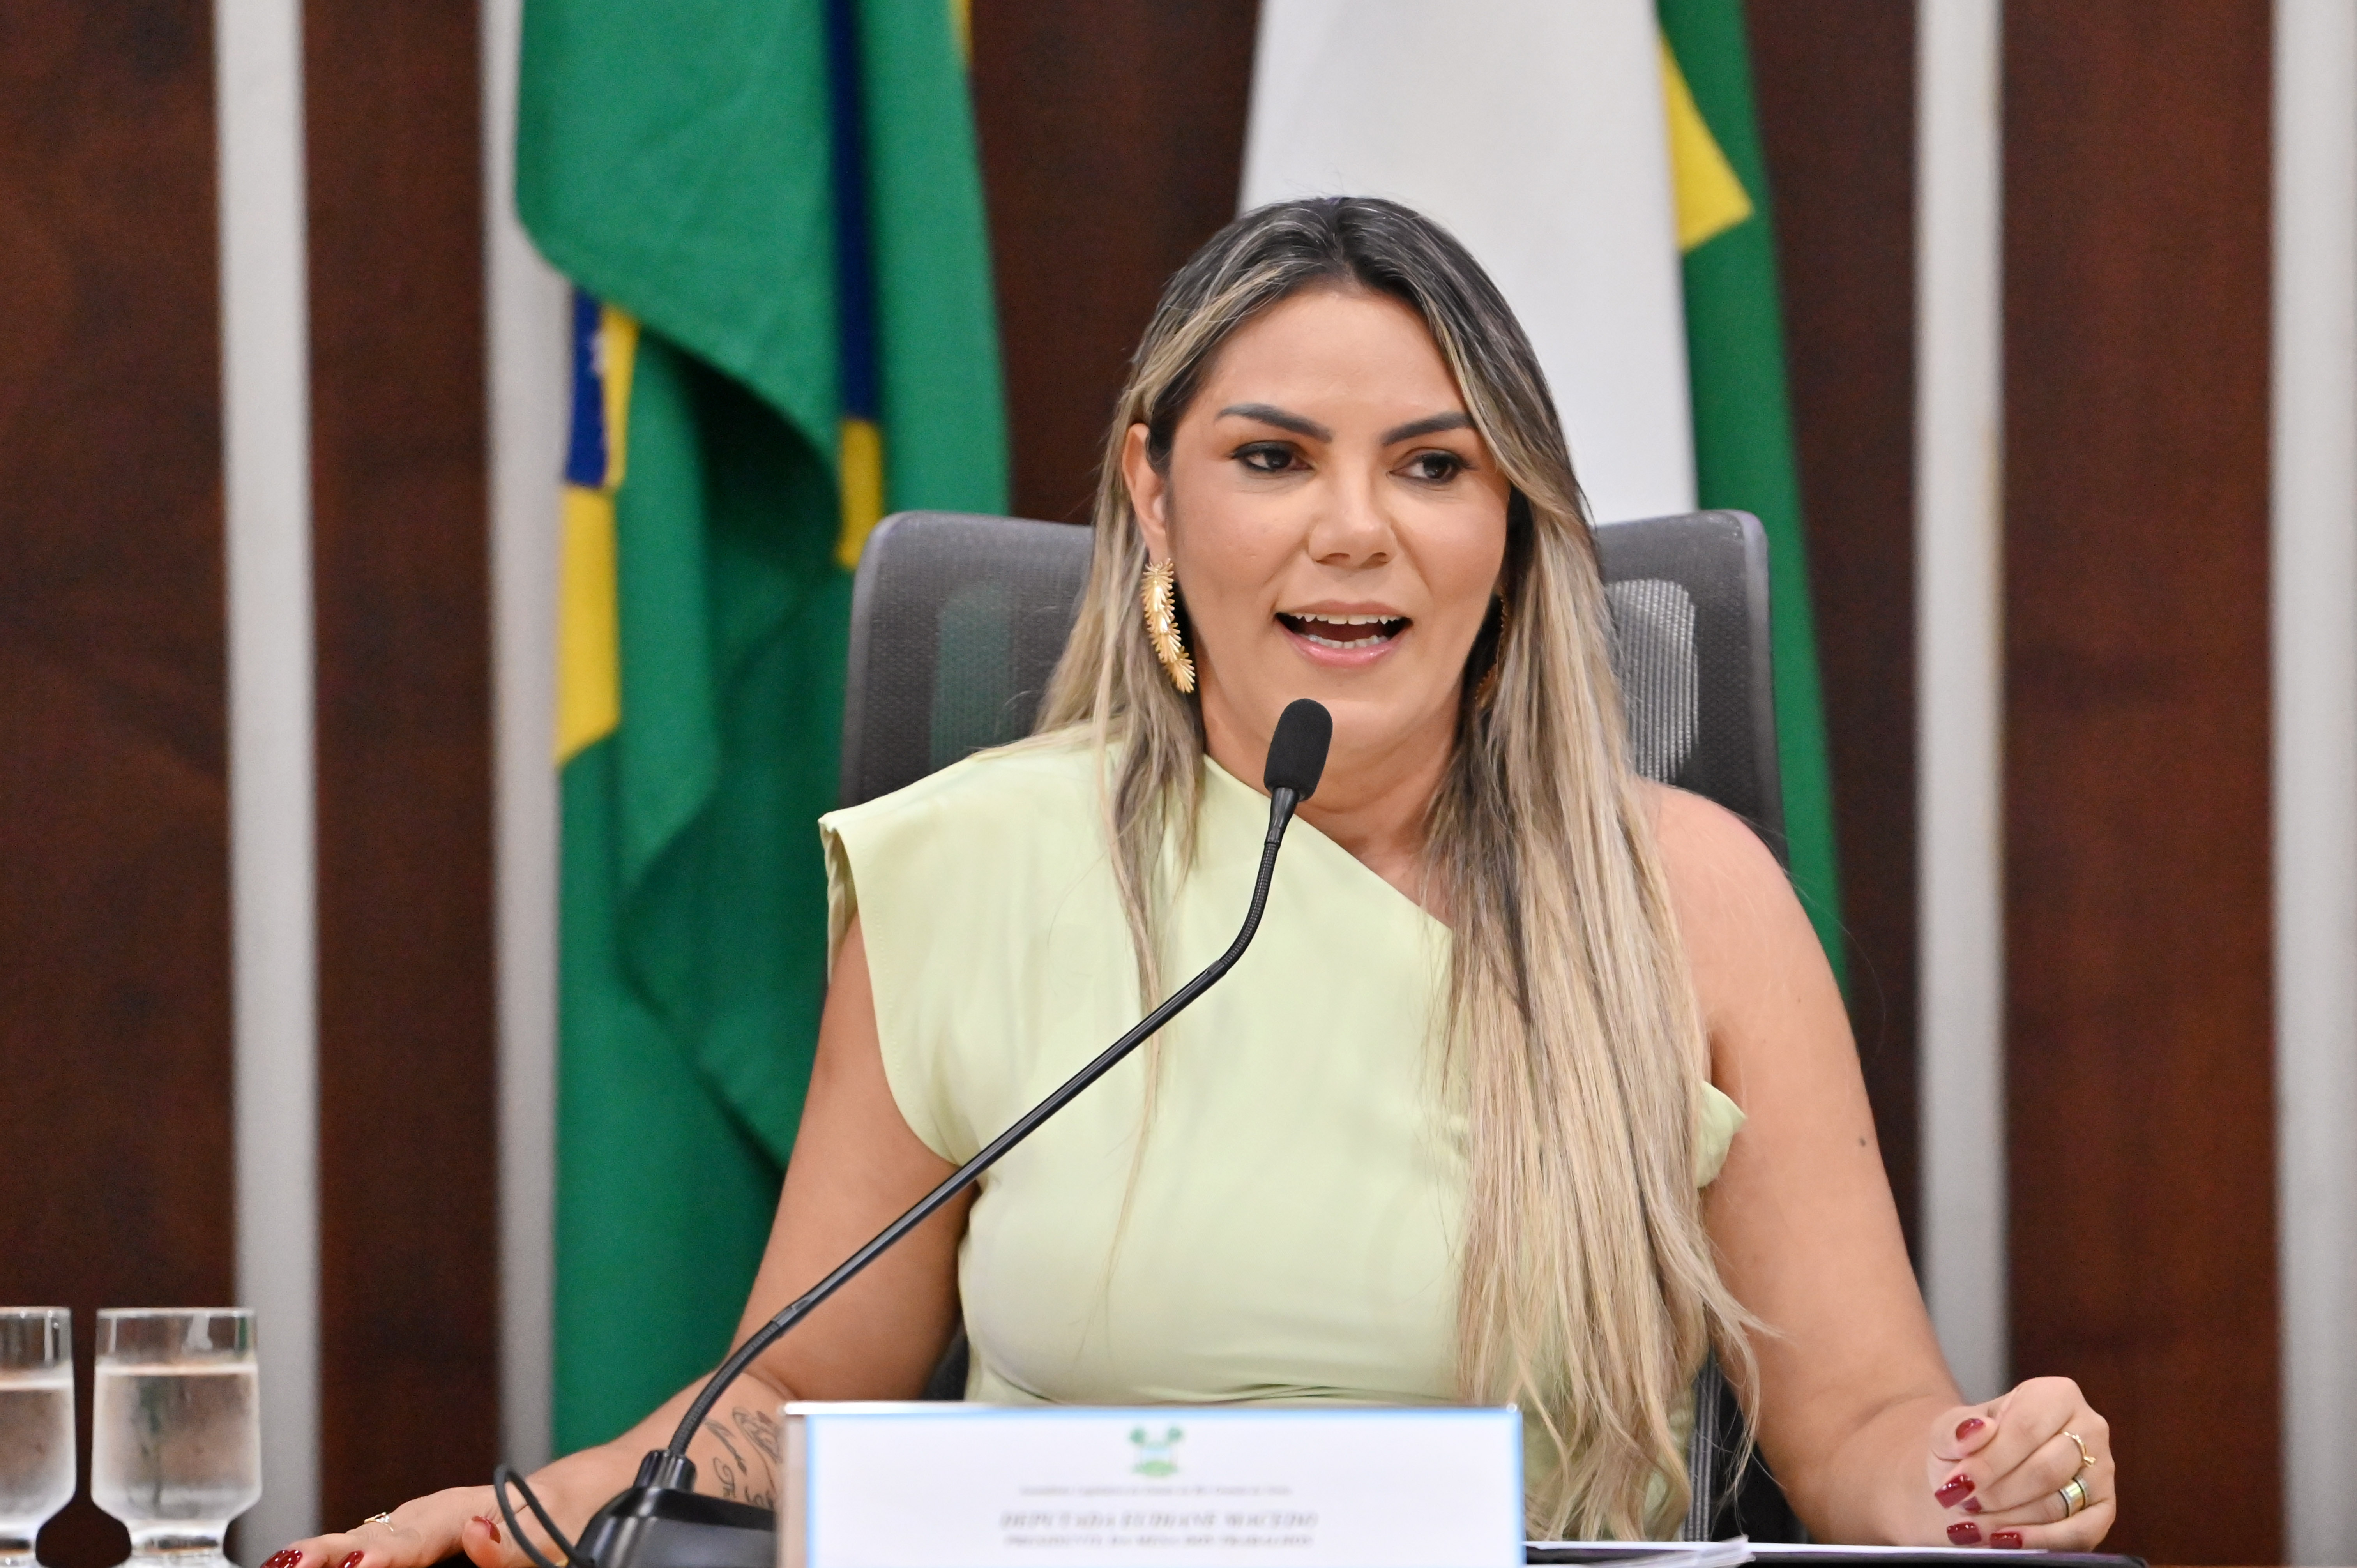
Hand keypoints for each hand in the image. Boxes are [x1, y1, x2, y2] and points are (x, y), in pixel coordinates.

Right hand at [262, 1476, 595, 1567]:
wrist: (564, 1495)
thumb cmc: (556, 1515)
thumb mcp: (547, 1534)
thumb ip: (512, 1546)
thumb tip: (474, 1534)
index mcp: (458, 1511)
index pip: (413, 1539)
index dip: (384, 1554)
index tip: (359, 1564)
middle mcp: (426, 1515)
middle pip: (370, 1536)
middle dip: (328, 1552)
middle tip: (290, 1563)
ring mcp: (410, 1528)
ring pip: (357, 1541)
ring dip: (320, 1554)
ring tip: (282, 1564)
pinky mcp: (407, 1543)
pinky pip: (364, 1549)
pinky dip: (334, 1556)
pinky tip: (297, 1562)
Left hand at [1927, 1377, 2114, 1548]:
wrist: (1981, 1473)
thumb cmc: (1969, 1447)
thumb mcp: (1950, 1430)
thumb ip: (1956, 1430)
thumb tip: (1976, 1431)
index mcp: (2056, 1394)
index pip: (2025, 1429)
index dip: (1989, 1462)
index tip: (1957, 1484)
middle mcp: (2089, 1427)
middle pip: (2045, 1470)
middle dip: (1998, 1494)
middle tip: (1964, 1504)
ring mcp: (2102, 1470)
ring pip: (2058, 1504)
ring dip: (2010, 1520)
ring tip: (1973, 1526)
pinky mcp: (2104, 1509)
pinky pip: (2081, 1533)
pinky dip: (2041, 1541)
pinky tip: (2007, 1542)